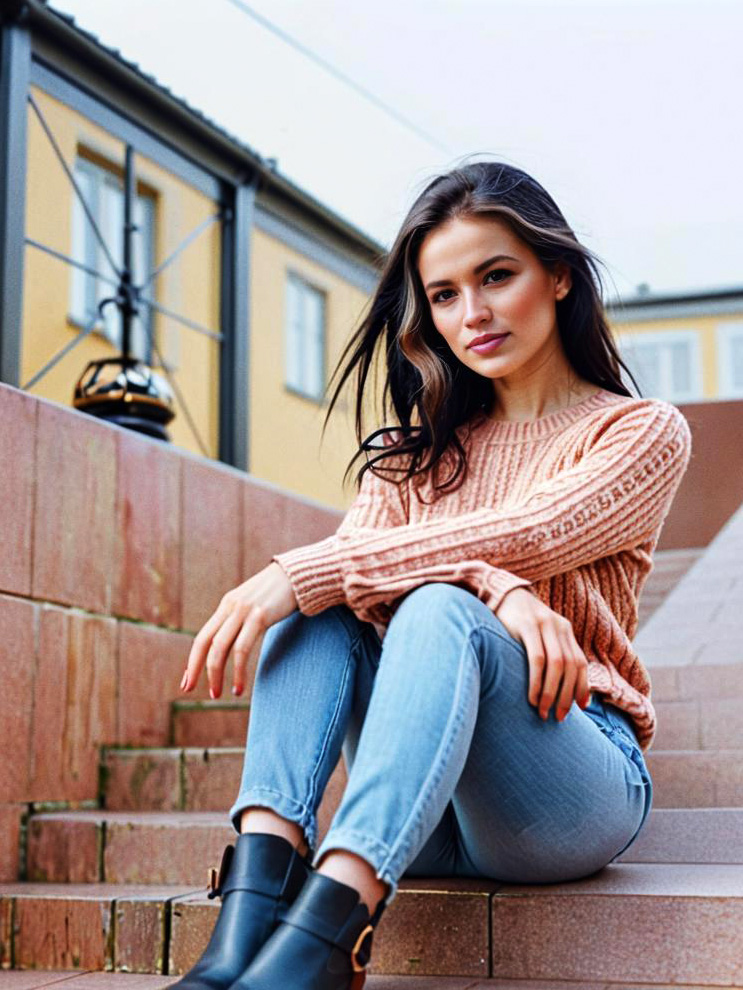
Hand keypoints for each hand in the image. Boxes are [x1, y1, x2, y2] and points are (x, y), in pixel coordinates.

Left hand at [181, 561, 297, 698]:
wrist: (300, 574)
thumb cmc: (279, 593)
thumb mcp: (254, 603)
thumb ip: (241, 618)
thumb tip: (234, 640)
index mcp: (227, 605)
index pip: (203, 637)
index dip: (193, 661)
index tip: (187, 681)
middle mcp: (231, 607)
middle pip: (206, 642)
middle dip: (195, 668)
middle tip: (190, 690)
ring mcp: (245, 611)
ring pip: (221, 647)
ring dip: (215, 674)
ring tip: (217, 695)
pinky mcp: (260, 616)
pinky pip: (242, 648)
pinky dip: (238, 671)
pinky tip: (239, 687)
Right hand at [495, 586, 589, 721]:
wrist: (499, 593)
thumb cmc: (516, 623)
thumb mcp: (538, 635)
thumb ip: (549, 653)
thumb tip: (559, 687)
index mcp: (565, 630)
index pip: (580, 663)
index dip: (582, 687)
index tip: (579, 708)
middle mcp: (558, 626)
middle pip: (571, 666)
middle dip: (566, 695)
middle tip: (559, 717)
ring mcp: (544, 624)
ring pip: (557, 665)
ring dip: (551, 692)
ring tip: (543, 711)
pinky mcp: (527, 625)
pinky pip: (538, 659)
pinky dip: (537, 681)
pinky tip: (531, 696)